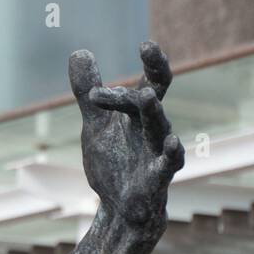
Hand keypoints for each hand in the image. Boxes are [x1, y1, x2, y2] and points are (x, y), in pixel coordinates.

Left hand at [68, 41, 184, 232]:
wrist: (119, 209)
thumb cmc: (115, 163)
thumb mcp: (96, 124)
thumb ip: (89, 91)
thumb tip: (79, 51)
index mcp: (139, 114)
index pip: (152, 83)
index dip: (153, 63)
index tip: (146, 44)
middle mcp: (152, 130)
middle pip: (153, 101)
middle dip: (152, 79)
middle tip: (147, 56)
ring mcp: (156, 154)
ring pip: (159, 129)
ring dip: (153, 112)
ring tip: (147, 96)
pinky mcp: (157, 180)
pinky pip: (168, 165)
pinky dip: (171, 154)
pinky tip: (174, 142)